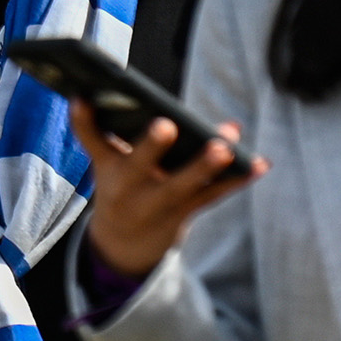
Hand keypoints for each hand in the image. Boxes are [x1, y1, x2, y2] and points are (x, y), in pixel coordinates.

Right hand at [75, 114, 265, 279]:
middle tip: (166, 125)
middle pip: (140, 166)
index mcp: (107, 168)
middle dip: (152, 147)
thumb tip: (144, 100)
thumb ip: (122, 131)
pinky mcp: (185, 214)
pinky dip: (237, 179)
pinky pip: (213, 195)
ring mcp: (158, 204)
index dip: (84, 120)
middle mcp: (129, 187)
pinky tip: (259, 164)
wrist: (125, 243)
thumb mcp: (111, 160)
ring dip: (205, 165)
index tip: (81, 97)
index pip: (91, 140)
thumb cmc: (122, 183)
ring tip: (225, 146)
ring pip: (183, 185)